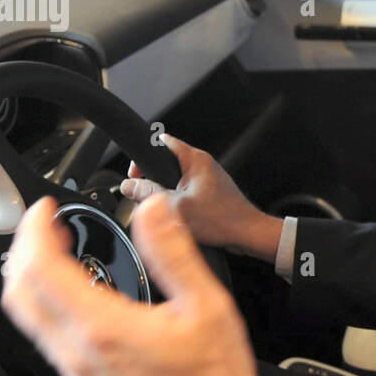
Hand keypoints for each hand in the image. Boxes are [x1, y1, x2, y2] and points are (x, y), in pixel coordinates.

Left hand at [0, 192, 267, 375]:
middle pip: (19, 296)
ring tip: (60, 258)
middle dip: (25, 252)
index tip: (47, 211)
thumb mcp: (206, 303)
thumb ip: (173, 252)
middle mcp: (79, 356)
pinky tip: (79, 302)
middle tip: (45, 229)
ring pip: (29, 323)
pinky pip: (49, 345)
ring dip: (33, 283)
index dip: (36, 231)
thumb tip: (153, 210)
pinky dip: (49, 312)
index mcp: (103, 328)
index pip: (42, 269)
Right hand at [120, 133, 281, 262]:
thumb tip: (129, 187)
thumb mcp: (177, 207)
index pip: (160, 142)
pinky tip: (177, 216)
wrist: (247, 234)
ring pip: (174, 179)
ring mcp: (206, 178)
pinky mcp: (209, 192)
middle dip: (151, 179)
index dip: (143, 156)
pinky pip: (185, 191)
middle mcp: (202, 164)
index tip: (135, 174)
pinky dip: (177, 201)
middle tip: (146, 195)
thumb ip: (149, 195)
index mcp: (195, 159)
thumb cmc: (223, 219)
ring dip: (164, 193)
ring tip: (164, 208)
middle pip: (165, 163)